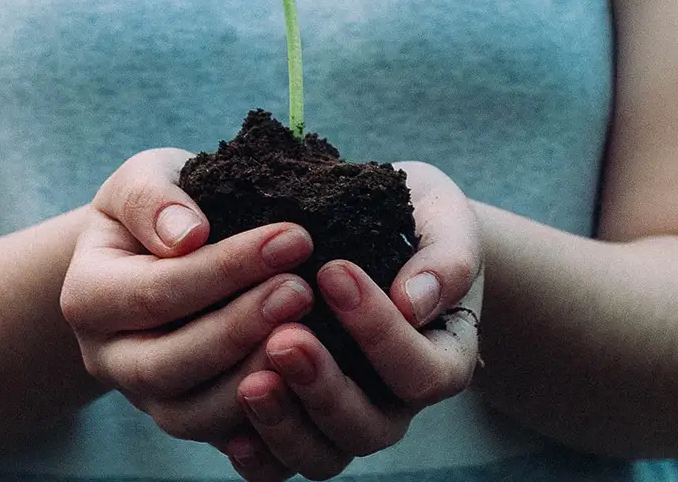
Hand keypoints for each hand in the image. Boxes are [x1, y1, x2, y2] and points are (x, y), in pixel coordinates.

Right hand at [59, 148, 316, 444]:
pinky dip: (264, 423)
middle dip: (240, 328)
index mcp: (88, 296)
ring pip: (192, 415)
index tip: (293, 237)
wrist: (156, 252)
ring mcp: (146, 398)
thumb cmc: (158, 209)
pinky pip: (223, 439)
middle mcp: (108, 357)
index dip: (227, 268)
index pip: (157, 291)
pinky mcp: (188, 419)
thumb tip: (187, 234)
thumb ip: (154, 199)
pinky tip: (307, 384)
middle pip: (168, 364)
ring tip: (310, 335)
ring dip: (254, 378)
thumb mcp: (144, 179)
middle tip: (303, 290)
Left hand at [224, 161, 484, 480]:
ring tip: (251, 381)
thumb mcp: (445, 221)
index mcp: (443, 358)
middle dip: (324, 387)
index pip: (420, 370)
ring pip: (323, 456)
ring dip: (285, 424)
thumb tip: (414, 301)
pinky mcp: (301, 424)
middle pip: (369, 427)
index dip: (379, 332)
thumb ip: (445, 258)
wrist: (384, 233)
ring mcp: (347, 420)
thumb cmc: (418, 221)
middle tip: (285, 337)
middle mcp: (396, 403)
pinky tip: (231, 430)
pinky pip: (282, 466)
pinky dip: (260, 455)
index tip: (334, 272)